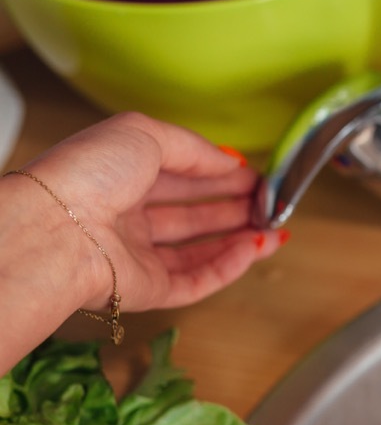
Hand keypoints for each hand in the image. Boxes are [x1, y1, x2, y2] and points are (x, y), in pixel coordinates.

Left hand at [18, 111, 285, 312]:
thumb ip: (194, 147)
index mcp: (119, 176)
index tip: (255, 175)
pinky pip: (197, 280)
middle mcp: (127, 217)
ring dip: (240, 238)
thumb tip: (230, 162)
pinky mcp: (148, 290)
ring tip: (275, 228)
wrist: (60, 230)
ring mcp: (138, 256)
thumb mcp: (144, 134)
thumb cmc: (87, 175)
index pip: (179, 176)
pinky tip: (254, 249)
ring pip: (200, 250)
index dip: (219, 174)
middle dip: (235, 206)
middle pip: (192, 214)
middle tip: (271, 202)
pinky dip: (230, 266)